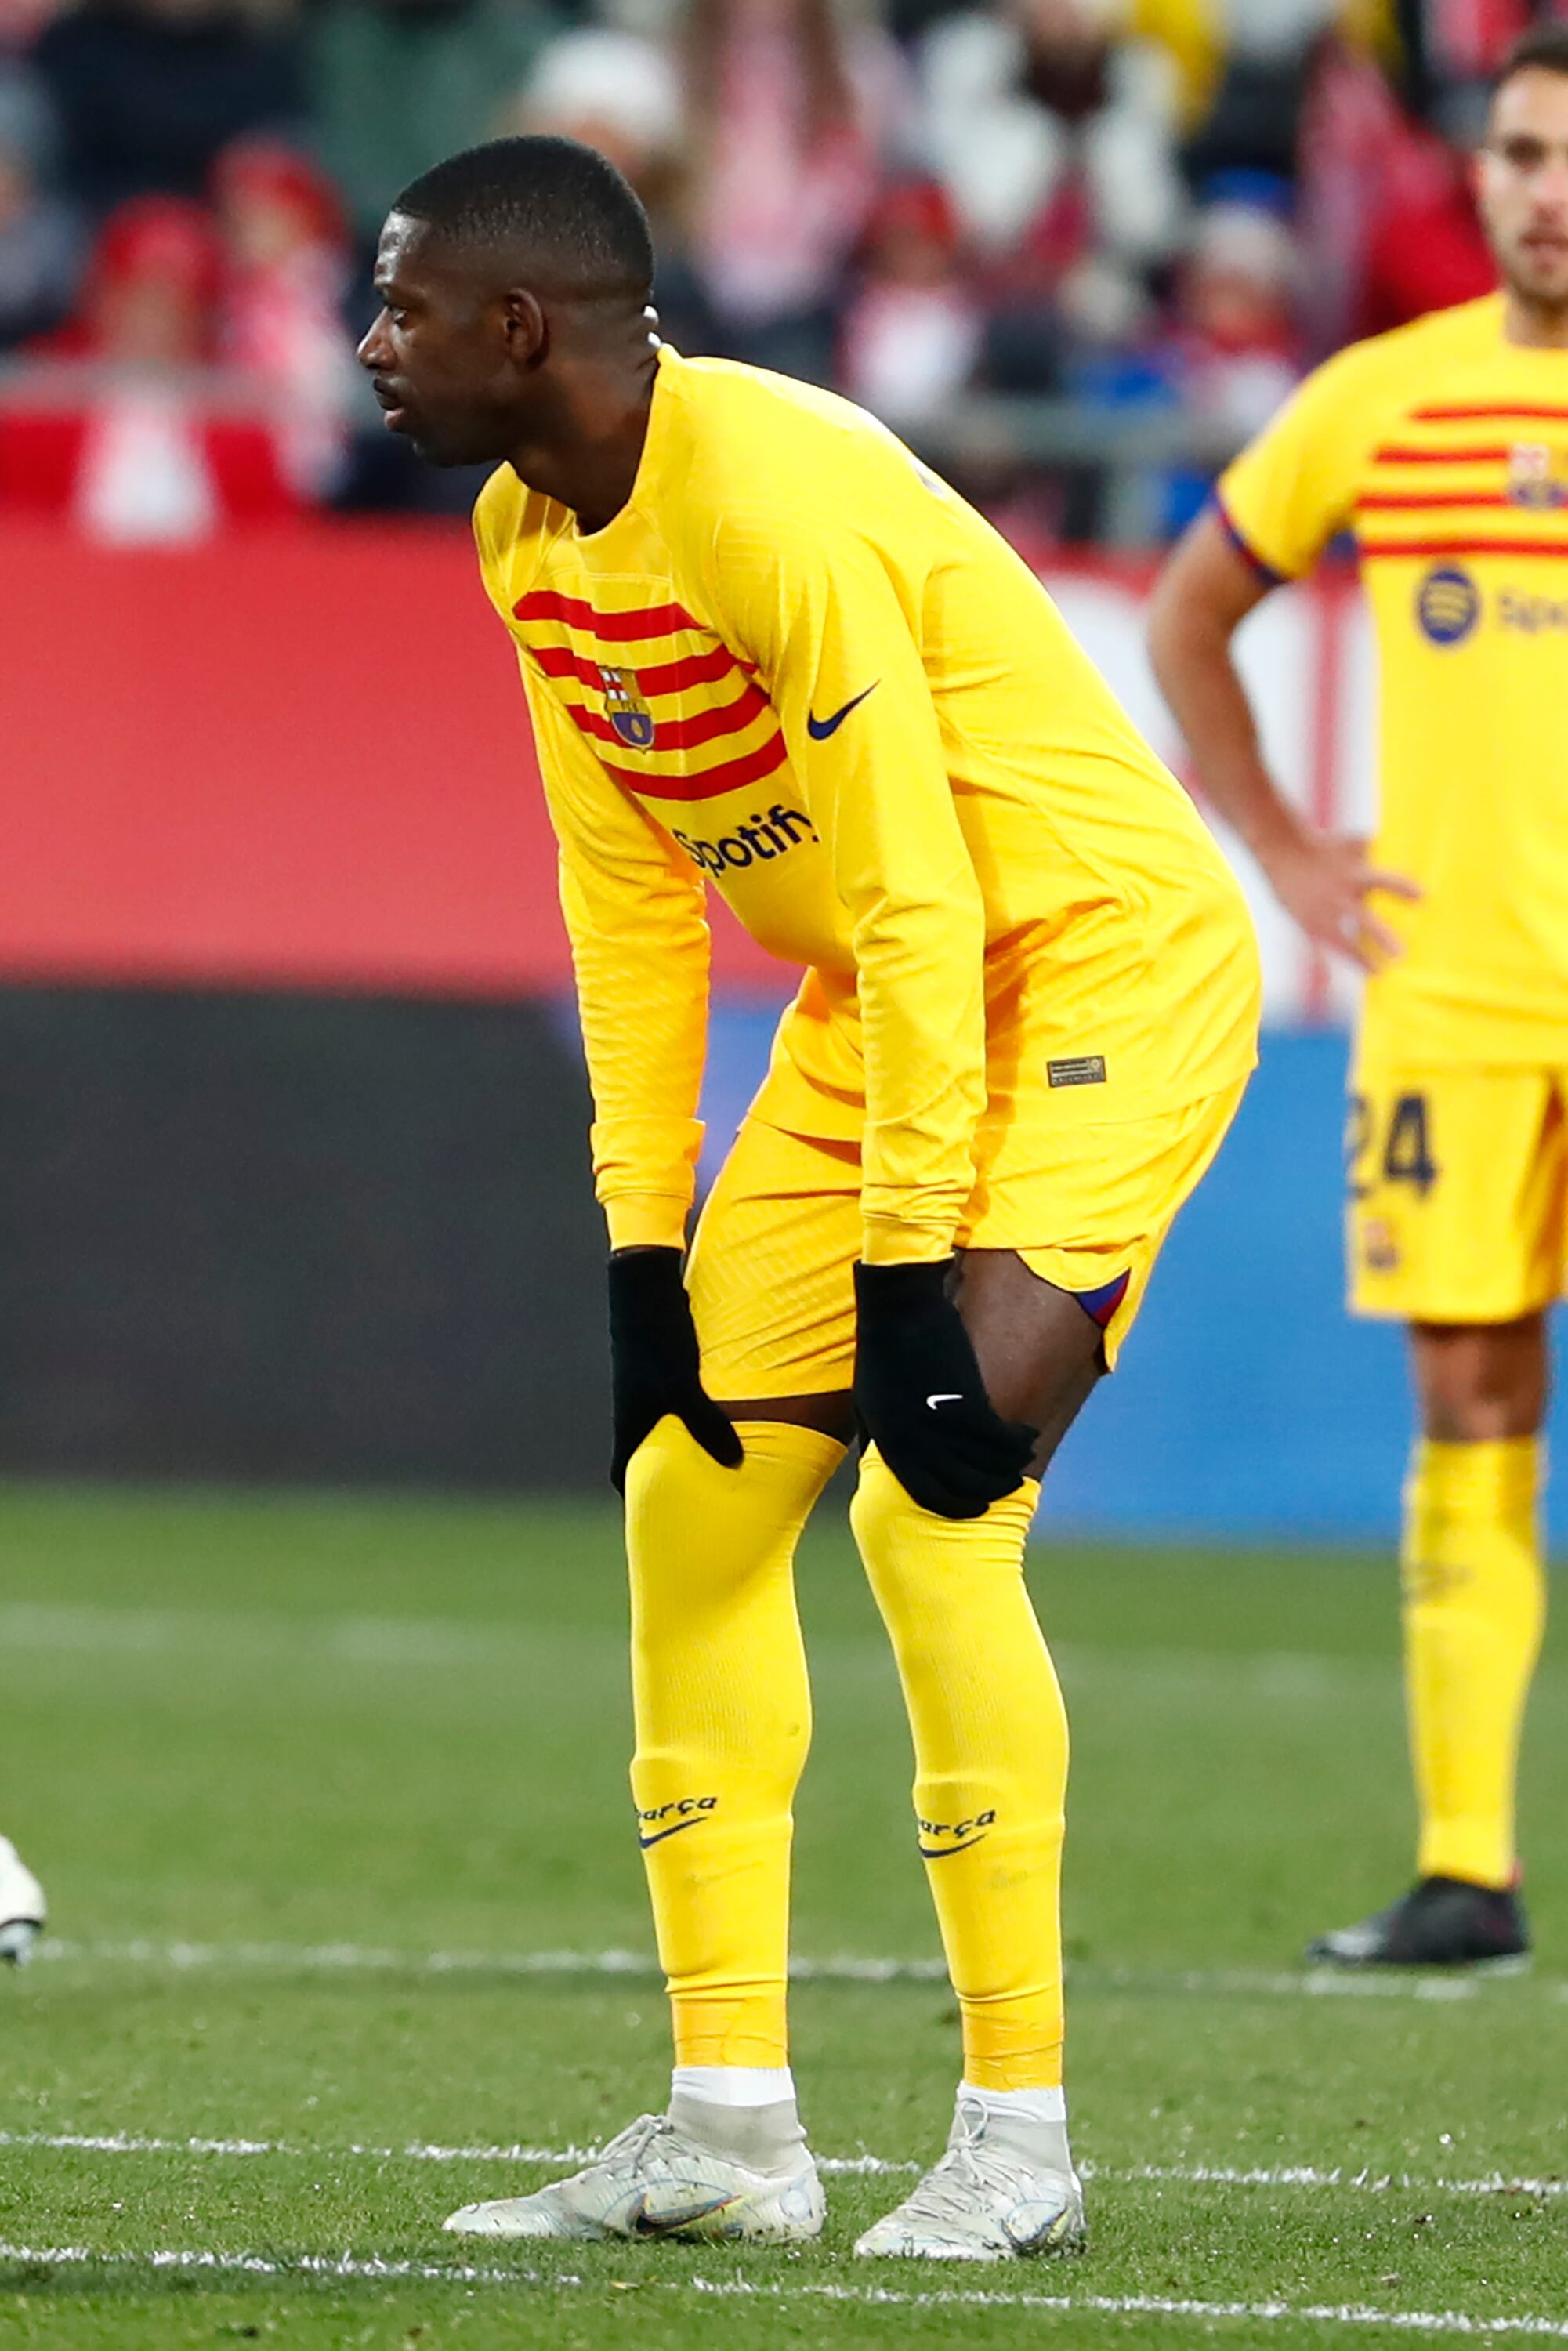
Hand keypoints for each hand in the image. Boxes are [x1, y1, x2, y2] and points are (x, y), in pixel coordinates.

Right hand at [607, 1248, 743, 1491]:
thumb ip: (707, 1426)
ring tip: (720, 1461)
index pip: (624, 1473)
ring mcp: (649, 1386)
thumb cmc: (658, 1339)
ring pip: (665, 1426)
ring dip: (687, 1443)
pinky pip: (681, 1403)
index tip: (654, 1519)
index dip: (637, 1497)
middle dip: (666, 1476)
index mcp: (631, 1420)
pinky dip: (699, 1415)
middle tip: (694, 1498)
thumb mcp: (683, 1386)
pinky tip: (730, 1416)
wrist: (645, 1286)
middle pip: (646, 1453)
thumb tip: (735, 1464)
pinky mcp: (665, 1366)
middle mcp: (637, 1407)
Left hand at [853, 1260, 1036, 1519]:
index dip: (956, 1505)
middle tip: (1010, 1486)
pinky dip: (1018, 1440)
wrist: (898, 1308)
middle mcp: (916, 1439)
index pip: (927, 1493)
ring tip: (1023, 1458)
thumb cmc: (880, 1353)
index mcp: (890, 1443)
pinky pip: (999, 1435)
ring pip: (987, 1462)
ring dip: (1011, 1467)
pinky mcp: (965, 1397)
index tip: (976, 1507)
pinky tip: (1027, 1435)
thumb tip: (877, 1466)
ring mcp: (941, 1420)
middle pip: (963, 1483)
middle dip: (990, 1491)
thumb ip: (876, 1438)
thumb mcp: (866, 1404)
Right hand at [1261, 827, 1421, 971]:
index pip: (1385, 882)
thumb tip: (1377, 842)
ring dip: (1361, 958)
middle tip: (1400, 954)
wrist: (1281, 852)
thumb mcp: (1348, 844)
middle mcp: (1340, 896)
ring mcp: (1323, 913)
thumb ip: (1367, 848)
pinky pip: (1316, 949)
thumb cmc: (1321, 847)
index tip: (1423, 898)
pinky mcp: (1307, 924)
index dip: (1402, 889)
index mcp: (1355, 875)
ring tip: (1379, 972)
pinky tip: (1331, 984)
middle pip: (1364, 921)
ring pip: (1343, 942)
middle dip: (1381, 937)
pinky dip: (1323, 967)